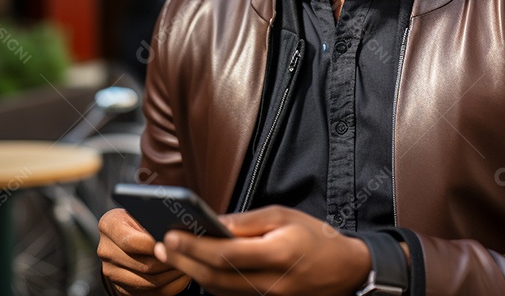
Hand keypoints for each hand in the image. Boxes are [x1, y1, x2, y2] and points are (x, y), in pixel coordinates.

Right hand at [98, 208, 191, 295]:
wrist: (128, 235)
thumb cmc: (140, 217)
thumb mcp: (142, 209)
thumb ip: (153, 217)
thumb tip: (175, 232)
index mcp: (109, 225)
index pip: (131, 241)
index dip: (155, 245)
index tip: (173, 243)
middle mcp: (106, 250)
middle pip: (143, 265)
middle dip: (170, 262)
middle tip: (188, 257)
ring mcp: (112, 272)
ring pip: (149, 282)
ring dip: (172, 275)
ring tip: (189, 265)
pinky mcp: (122, 288)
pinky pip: (151, 293)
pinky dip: (170, 286)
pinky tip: (182, 276)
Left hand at [154, 205, 370, 295]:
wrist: (345, 271)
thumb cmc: (315, 238)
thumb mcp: (284, 216)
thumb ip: (247, 222)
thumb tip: (212, 222)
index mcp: (278, 254)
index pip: (226, 254)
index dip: (195, 246)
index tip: (171, 234)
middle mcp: (271, 283)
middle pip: (216, 277)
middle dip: (184, 261)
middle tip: (160, 244)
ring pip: (219, 290)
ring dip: (191, 273)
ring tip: (170, 253)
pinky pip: (229, 295)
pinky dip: (208, 281)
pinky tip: (194, 266)